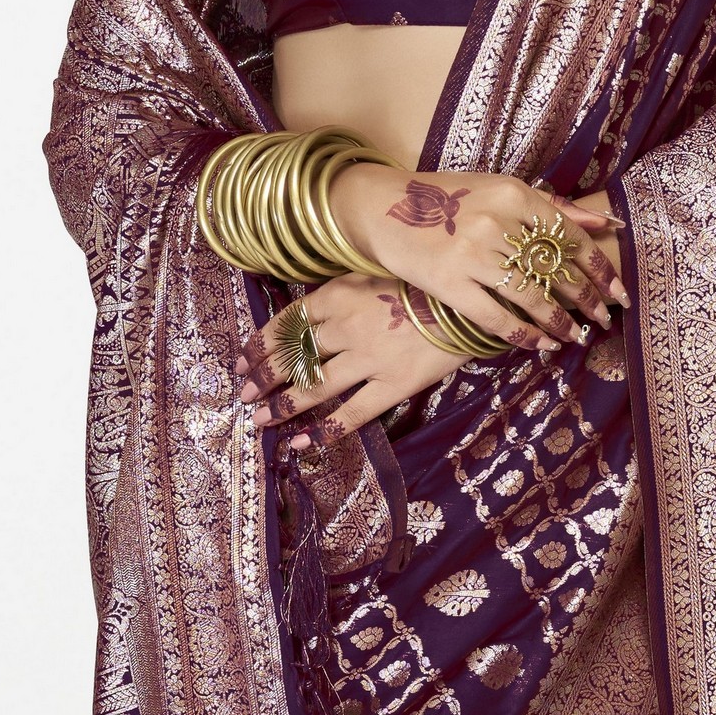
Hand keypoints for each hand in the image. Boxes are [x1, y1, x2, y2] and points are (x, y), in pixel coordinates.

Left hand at [238, 272, 466, 444]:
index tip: (242, 362)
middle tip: (244, 394)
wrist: (474, 298)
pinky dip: (322, 431)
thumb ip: (343, 292)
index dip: (259, 345)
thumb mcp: (376, 271)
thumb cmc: (426, 280)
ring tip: (260, 420)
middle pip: (292, 356)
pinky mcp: (393, 384)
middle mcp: (345, 326)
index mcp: (338, 293)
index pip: (286, 323)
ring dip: (281, 405)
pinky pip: (350, 413)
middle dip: (263, 378)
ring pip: (312, 385)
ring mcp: (368, 358)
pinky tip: (298, 442)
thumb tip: (311, 314)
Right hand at [324, 162, 625, 350]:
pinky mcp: (449, 283)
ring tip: (575, 337)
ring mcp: (472, 254)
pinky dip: (523, 334)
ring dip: (559, 322)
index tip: (619, 292)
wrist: (382, 207)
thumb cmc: (447, 199)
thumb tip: (605, 222)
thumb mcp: (501, 190)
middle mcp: (498, 222)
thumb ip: (552, 208)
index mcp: (515, 194)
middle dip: (587, 300)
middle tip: (603, 320)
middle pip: (556, 269)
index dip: (600, 268)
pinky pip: (496, 317)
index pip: (571, 237)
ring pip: (531, 297)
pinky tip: (539, 345)